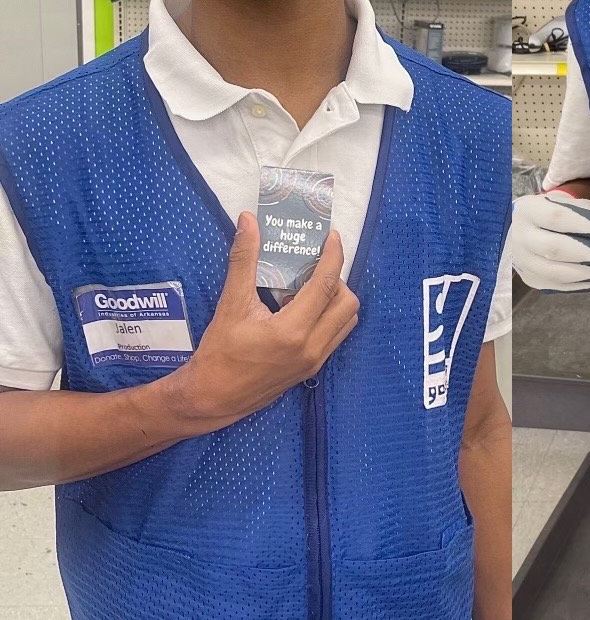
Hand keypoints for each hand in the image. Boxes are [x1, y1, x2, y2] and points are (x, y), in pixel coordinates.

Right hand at [168, 212, 358, 425]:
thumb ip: (244, 260)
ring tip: (309, 287)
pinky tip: (304, 309)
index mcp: (293, 330)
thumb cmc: (219, 352)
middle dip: (337, 279)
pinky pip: (336, 335)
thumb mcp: (231, 304)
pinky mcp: (312, 368)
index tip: (331, 237)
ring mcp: (315, 360)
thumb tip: (248, 221)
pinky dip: (330, 316)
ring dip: (336, 299)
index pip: (326, 285)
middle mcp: (312, 347)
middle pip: (347, 302)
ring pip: (346, 321)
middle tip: (314, 267)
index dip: (333, 256)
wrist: (212, 398)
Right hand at [509, 190, 589, 291]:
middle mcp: (520, 237)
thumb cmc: (554, 214)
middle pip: (557, 248)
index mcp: (528, 210)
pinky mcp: (532, 280)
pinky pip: (560, 286)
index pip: (558, 217)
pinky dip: (585, 284)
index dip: (589, 224)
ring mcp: (523, 262)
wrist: (525, 232)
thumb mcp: (566, 203)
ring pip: (558, 272)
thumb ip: (586, 212)